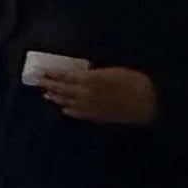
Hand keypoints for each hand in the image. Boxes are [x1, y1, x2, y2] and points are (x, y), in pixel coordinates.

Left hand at [37, 65, 159, 128]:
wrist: (148, 103)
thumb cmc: (134, 81)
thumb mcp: (113, 70)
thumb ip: (95, 72)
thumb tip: (84, 71)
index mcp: (90, 79)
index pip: (65, 76)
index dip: (53, 74)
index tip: (43, 71)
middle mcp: (86, 94)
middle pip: (63, 89)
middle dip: (50, 85)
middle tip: (38, 82)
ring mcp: (90, 107)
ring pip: (68, 102)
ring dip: (56, 98)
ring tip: (47, 94)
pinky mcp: (97, 116)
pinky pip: (78, 114)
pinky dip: (69, 110)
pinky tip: (64, 109)